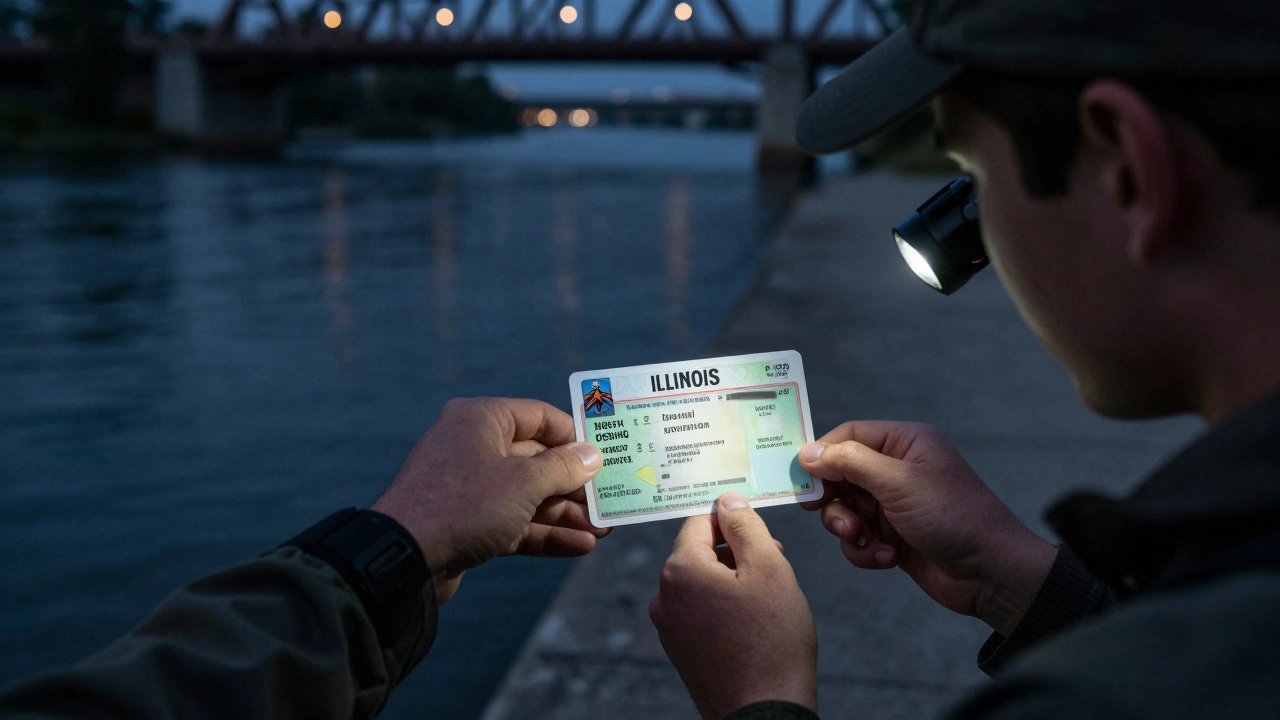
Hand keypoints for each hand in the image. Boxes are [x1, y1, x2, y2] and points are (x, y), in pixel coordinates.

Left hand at [372, 397, 607, 603]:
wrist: (402, 558)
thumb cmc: (463, 505)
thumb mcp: (523, 483)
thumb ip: (563, 468)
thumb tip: (591, 456)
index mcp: (482, 420)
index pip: (540, 417)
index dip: (575, 437)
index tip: (606, 456)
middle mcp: (474, 447)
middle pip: (537, 460)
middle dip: (575, 485)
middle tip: (609, 502)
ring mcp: (470, 487)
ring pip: (528, 495)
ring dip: (565, 513)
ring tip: (602, 531)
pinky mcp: (467, 522)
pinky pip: (514, 521)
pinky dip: (544, 533)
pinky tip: (578, 546)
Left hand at [649, 493, 816, 719]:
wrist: (764, 712)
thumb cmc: (772, 640)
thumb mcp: (770, 567)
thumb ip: (746, 526)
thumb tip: (727, 500)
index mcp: (680, 570)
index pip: (699, 521)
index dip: (732, 519)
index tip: (758, 526)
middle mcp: (664, 596)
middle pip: (699, 552)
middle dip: (736, 552)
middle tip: (776, 564)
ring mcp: (669, 627)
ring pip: (701, 583)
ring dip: (732, 580)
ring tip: (768, 599)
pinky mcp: (680, 651)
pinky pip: (699, 612)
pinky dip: (724, 608)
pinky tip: (753, 624)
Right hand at [799, 422, 1055, 636]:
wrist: (990, 573)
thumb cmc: (952, 516)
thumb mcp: (899, 483)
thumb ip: (850, 462)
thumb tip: (807, 452)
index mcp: (905, 442)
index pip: (848, 435)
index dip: (822, 455)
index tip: (801, 479)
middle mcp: (897, 468)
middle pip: (840, 475)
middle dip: (835, 500)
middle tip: (832, 517)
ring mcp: (894, 504)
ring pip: (845, 509)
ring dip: (849, 529)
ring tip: (867, 541)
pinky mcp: (893, 535)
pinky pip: (859, 537)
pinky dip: (865, 550)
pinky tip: (888, 558)